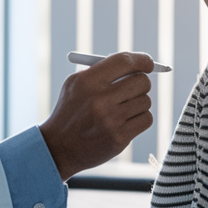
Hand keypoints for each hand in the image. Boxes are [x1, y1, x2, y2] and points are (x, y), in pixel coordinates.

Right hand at [40, 52, 154, 179]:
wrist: (58, 148)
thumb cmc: (71, 111)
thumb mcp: (75, 84)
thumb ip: (102, 71)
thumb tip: (135, 64)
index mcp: (88, 81)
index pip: (124, 61)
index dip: (142, 60)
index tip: (148, 63)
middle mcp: (100, 100)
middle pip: (141, 81)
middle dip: (141, 83)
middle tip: (135, 87)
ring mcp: (110, 120)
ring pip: (145, 101)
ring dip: (139, 103)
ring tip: (122, 109)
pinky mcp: (119, 138)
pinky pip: (146, 119)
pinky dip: (140, 118)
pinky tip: (125, 121)